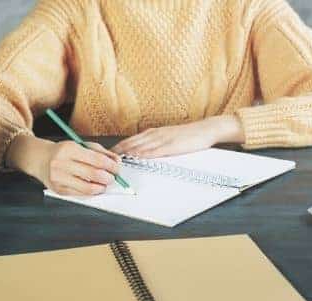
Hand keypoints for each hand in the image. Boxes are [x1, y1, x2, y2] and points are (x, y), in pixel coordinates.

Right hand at [6, 136, 120, 195]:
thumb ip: (101, 152)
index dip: (111, 166)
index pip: (97, 160)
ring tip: (104, 184)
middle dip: (108, 178)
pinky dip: (91, 192)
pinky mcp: (58, 190)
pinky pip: (80, 195)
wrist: (40, 159)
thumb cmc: (64, 152)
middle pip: (94, 175)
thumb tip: (117, 161)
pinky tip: (94, 188)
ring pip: (88, 188)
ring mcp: (59, 178)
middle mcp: (62, 163)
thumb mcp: (81, 145)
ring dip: (101, 188)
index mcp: (69, 149)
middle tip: (112, 178)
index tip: (117, 168)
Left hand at [111, 115, 243, 157]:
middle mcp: (156, 134)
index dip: (119, 147)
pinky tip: (137, 157)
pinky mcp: (172, 145)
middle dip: (118, 150)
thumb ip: (155, 144)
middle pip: (132, 142)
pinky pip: (155, 150)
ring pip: (141, 145)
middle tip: (105, 157)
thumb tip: (143, 152)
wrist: (206, 129)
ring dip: (128, 152)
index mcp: (154, 132)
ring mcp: (163, 139)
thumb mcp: (168, 137)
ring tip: (116, 159)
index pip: (131, 140)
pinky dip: (144, 153)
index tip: (107, 153)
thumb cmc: (189, 136)